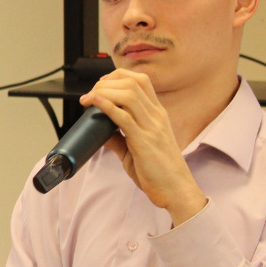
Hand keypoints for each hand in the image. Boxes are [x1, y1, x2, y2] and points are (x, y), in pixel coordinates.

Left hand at [78, 70, 207, 224]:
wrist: (176, 190)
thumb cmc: (159, 172)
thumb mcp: (137, 149)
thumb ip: (119, 138)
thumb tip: (100, 131)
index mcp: (157, 115)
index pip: (141, 81)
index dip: (118, 76)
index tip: (101, 84)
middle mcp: (156, 116)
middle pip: (132, 83)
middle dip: (106, 82)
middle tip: (90, 94)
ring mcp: (152, 127)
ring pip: (128, 95)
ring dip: (103, 92)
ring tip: (89, 99)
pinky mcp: (144, 142)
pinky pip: (124, 117)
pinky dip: (106, 107)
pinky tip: (95, 104)